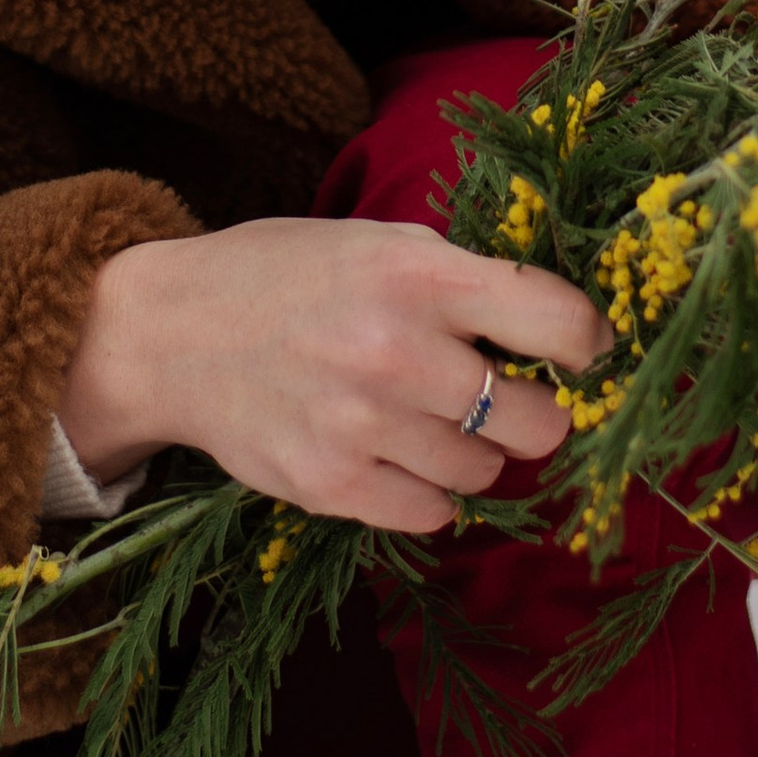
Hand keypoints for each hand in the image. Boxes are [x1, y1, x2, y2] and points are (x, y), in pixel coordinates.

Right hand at [57, 216, 611, 534]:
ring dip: (471, 450)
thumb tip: (561, 329)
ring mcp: (363, 426)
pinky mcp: (331, 486)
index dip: (586, 343)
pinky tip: (393, 452)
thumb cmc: (287, 278)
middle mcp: (397, 351)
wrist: (170, 334)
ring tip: (423, 416)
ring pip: (485, 472)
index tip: (578, 352)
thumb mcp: (377, 242)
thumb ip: (462, 279)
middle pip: (538, 421)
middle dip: (533, 411)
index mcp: (419, 275)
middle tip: (501, 395)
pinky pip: (432, 513)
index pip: (561, 324)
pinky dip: (426, 490)